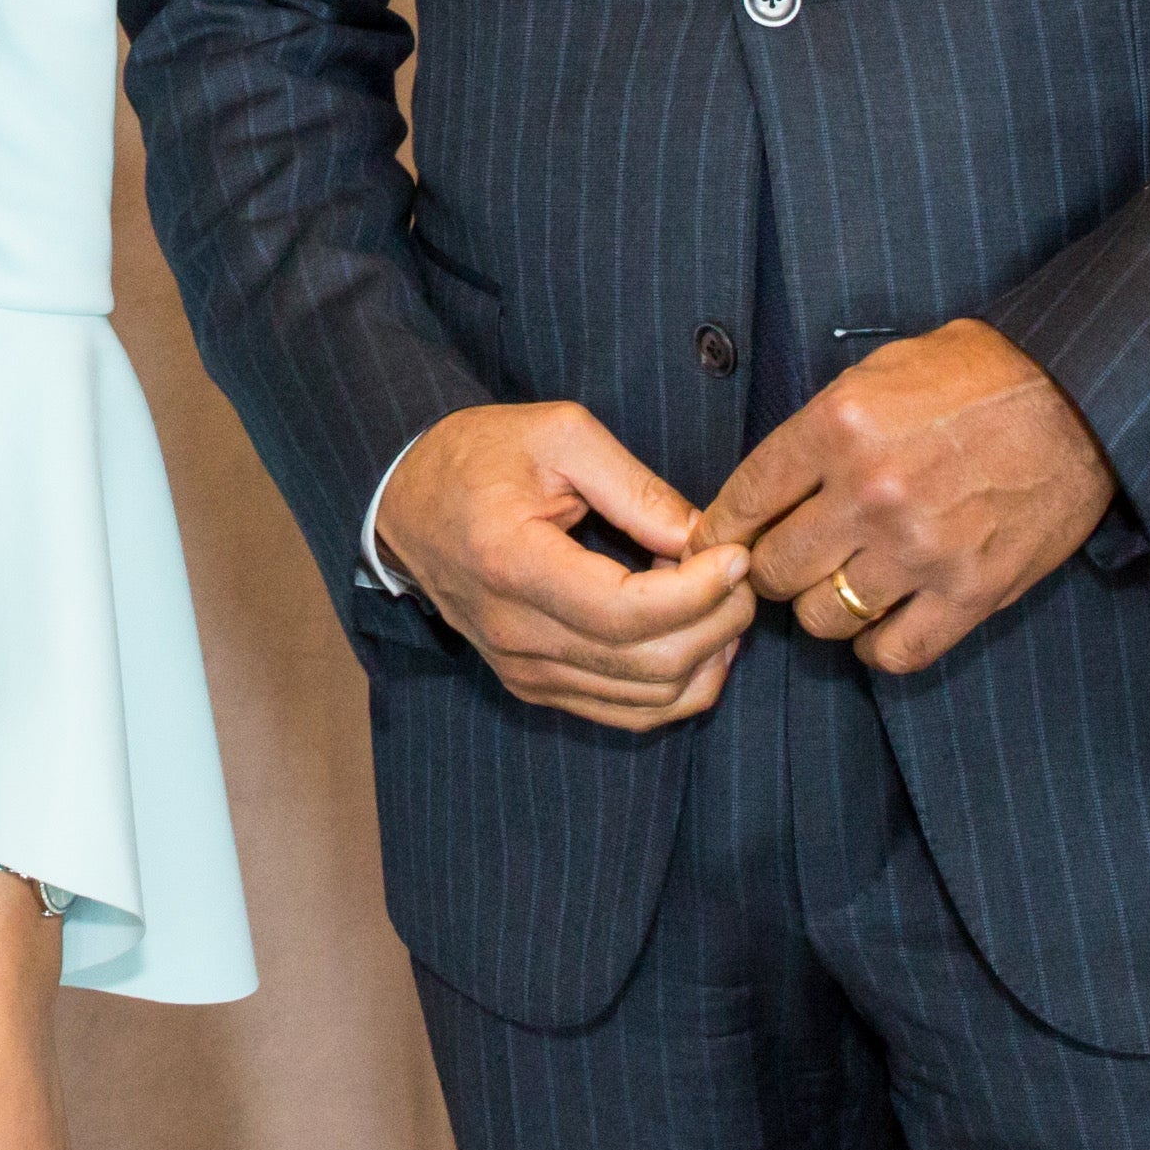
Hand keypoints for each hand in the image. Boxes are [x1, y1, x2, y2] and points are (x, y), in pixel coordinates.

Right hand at [375, 401, 755, 732]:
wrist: (407, 504)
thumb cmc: (479, 456)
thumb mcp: (558, 436)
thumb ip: (635, 487)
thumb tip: (701, 538)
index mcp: (513, 565)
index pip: (625, 614)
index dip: (697, 593)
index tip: (735, 555)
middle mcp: (516, 635)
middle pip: (647, 664)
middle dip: (718, 623)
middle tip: (742, 574)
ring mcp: (524, 670)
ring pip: (647, 701)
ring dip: (706, 656)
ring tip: (718, 600)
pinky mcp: (535, 686)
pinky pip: (627, 714)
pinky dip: (678, 684)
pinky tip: (695, 635)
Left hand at [689, 318, 1113, 673]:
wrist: (1081, 396)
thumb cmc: (978, 375)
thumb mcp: (879, 372)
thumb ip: (817, 429)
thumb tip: (764, 489)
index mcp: (837, 427)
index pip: (742, 501)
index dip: (721, 529)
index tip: (719, 542)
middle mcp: (869, 493)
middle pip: (773, 570)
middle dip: (770, 569)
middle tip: (790, 561)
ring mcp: (921, 549)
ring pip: (823, 619)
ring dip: (824, 607)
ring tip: (843, 584)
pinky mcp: (972, 591)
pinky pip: (894, 653)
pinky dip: (878, 645)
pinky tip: (884, 620)